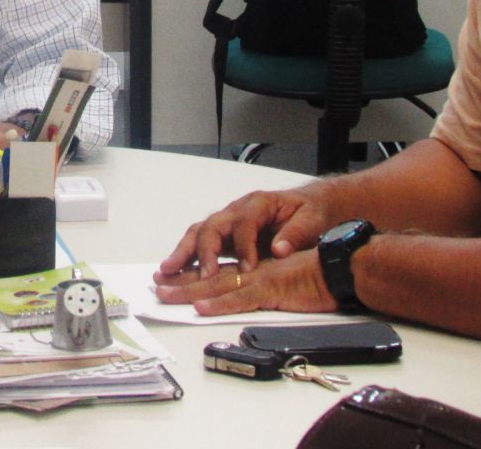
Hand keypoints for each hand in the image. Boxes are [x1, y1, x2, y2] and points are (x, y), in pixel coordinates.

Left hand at [152, 248, 335, 316]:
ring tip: (166, 295)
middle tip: (156, 286)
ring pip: (216, 284)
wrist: (342, 266)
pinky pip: (241, 298)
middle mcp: (250, 266)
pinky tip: (202, 308)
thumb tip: (243, 287)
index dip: (190, 271)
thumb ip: (263, 278)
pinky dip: (220, 304)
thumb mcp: (284, 273)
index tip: (169, 276)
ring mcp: (258, 277)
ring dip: (189, 291)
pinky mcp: (271, 289)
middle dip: (180, 279)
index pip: (215, 266)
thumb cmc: (318, 271)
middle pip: (208, 272)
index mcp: (252, 263)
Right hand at [155, 186, 332, 278]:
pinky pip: (200, 242)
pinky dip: (186, 256)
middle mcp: (237, 210)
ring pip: (199, 233)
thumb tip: (281, 249)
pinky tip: (175, 270)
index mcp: (259, 204)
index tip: (248, 268)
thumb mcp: (312, 219)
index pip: (244, 224)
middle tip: (204, 276)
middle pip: (212, 226)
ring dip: (183, 252)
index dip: (244, 247)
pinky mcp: (225, 235)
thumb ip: (297, 233)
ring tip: (168, 271)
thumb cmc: (310, 211)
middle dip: (204, 251)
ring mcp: (228, 222)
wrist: (311, 205)